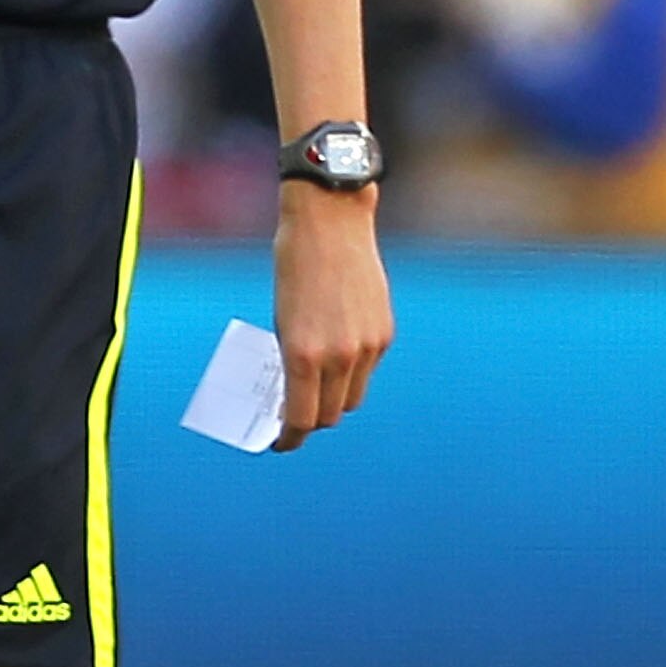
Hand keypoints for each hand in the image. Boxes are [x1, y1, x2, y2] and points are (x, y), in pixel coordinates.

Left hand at [270, 182, 391, 448]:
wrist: (331, 223)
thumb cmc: (294, 265)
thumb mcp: (281, 317)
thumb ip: (292, 357)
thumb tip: (295, 390)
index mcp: (302, 355)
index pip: (302, 419)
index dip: (290, 438)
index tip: (281, 442)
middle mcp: (339, 357)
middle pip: (330, 415)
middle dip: (311, 422)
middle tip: (295, 418)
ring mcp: (366, 347)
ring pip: (352, 398)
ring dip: (334, 402)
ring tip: (316, 393)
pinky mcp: (384, 333)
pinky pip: (367, 370)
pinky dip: (351, 374)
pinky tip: (336, 360)